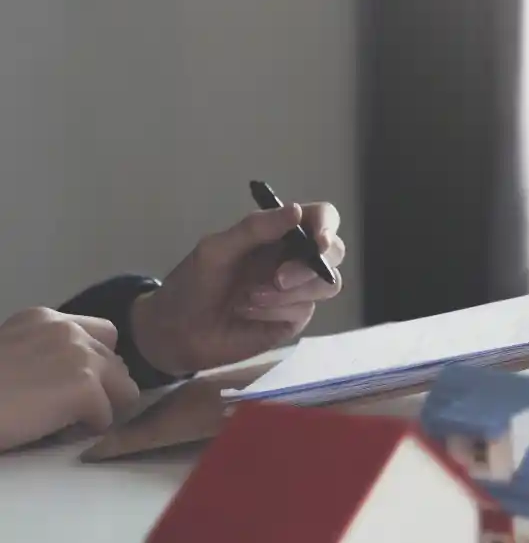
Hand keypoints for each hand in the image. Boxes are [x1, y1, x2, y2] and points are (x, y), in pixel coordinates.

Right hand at [0, 308, 139, 451]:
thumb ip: (46, 351)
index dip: (99, 362)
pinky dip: (85, 430)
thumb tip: (85, 373)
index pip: (105, 334)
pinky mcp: (85, 388)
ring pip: (124, 390)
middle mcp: (68, 330)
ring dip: (101, 409)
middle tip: (71, 408)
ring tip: (64, 419)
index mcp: (46, 318)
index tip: (77, 382)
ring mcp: (80, 357)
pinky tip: (54, 429)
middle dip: (103, 388)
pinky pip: (107, 418)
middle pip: (119, 363)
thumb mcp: (11, 352)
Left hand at [130, 203, 344, 376]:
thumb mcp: (217, 250)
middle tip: (277, 279)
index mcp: (279, 233)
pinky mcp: (295, 318)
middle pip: (335, 253)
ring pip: (326, 284)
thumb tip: (297, 210)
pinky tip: (249, 314)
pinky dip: (275, 312)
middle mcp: (295, 258)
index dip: (327, 225)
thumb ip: (255, 228)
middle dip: (308, 267)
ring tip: (249, 299)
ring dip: (289, 293)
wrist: (178, 332)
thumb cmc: (193, 284)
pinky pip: (303, 311)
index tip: (318, 241)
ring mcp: (298, 290)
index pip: (322, 217)